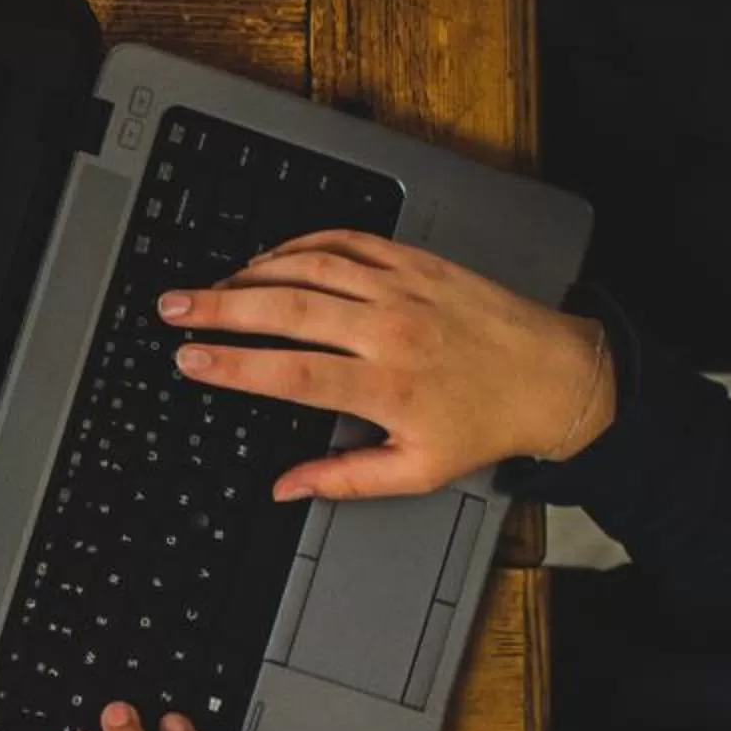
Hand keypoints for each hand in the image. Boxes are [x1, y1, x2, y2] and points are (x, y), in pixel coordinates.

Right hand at [161, 228, 613, 500]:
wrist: (556, 376)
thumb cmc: (487, 423)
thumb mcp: (418, 471)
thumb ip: (344, 480)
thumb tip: (285, 489)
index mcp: (388, 387)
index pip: (291, 373)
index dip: (232, 366)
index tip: (189, 360)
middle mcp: (391, 331)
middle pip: (286, 311)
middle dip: (219, 306)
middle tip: (173, 307)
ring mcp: (402, 289)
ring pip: (309, 269)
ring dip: (250, 274)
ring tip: (209, 286)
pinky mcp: (414, 262)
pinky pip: (344, 241)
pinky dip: (298, 245)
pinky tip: (269, 258)